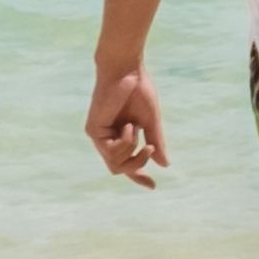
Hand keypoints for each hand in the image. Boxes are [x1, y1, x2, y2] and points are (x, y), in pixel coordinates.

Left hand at [86, 66, 168, 185]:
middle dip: (137, 166)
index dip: (139, 176)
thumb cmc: (138, 91)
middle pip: (118, 169)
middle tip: (150, 148)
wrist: (127, 72)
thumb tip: (165, 164)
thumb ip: (157, 142)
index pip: (127, 163)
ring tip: (136, 130)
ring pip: (114, 164)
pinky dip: (125, 143)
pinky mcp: (93, 130)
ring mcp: (99, 135)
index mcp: (121, 135)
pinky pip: (110, 152)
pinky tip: (128, 126)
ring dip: (132, 151)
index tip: (152, 186)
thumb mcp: (151, 122)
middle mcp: (108, 138)